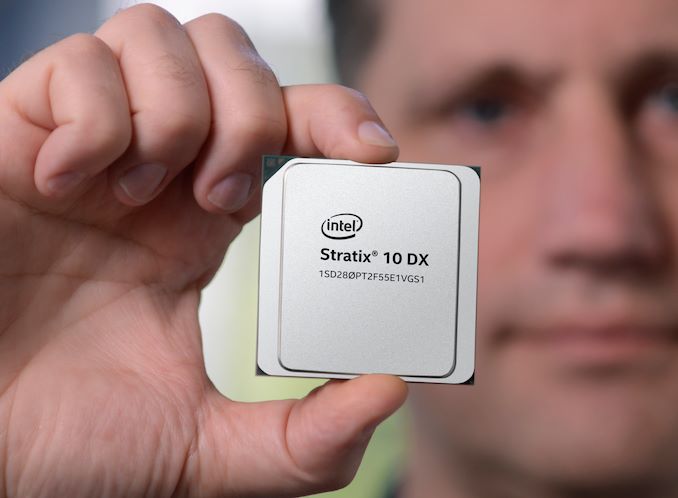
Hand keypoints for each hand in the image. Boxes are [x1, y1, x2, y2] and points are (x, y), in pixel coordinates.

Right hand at [0, 5, 404, 496]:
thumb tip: (387, 392)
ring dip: (179, 109)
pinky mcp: (20, 132)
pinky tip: (70, 180)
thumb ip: (302, 442)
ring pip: (163, 37)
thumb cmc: (67, 439)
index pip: (293, 124)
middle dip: (254, 113)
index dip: (338, 117)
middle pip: (237, 58)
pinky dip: (91, 116)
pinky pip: (76, 63)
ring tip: (144, 192)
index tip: (372, 153)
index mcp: (207, 223)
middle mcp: (158, 171)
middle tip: (223, 197)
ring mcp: (92, 145)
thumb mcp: (206, 449)